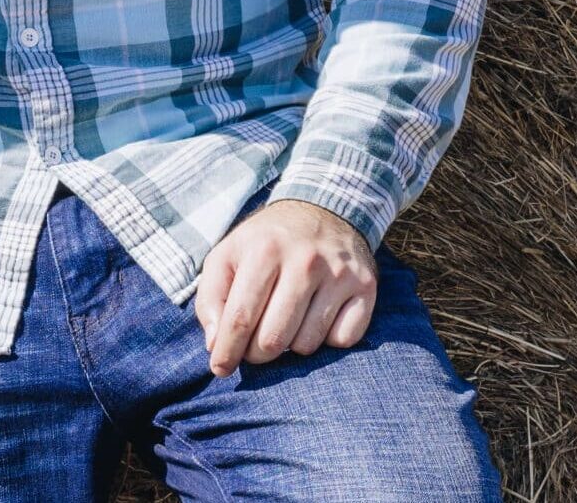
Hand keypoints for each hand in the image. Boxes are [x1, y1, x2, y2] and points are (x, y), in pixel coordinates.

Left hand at [193, 197, 377, 376]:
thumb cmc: (267, 242)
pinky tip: (318, 316)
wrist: (324, 207)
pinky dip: (327, 339)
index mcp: (264, 250)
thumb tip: (216, 345)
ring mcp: (339, 274)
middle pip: (273, 339)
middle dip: (257, 353)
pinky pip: (342, 340)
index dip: (227, 351)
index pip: (241, 318)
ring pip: (307, 345)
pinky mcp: (366, 286)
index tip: (220, 368)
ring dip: (291, 345)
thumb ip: (211, 298)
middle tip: (254, 344)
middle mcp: (305, 261)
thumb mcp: (228, 255)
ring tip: (287, 321)